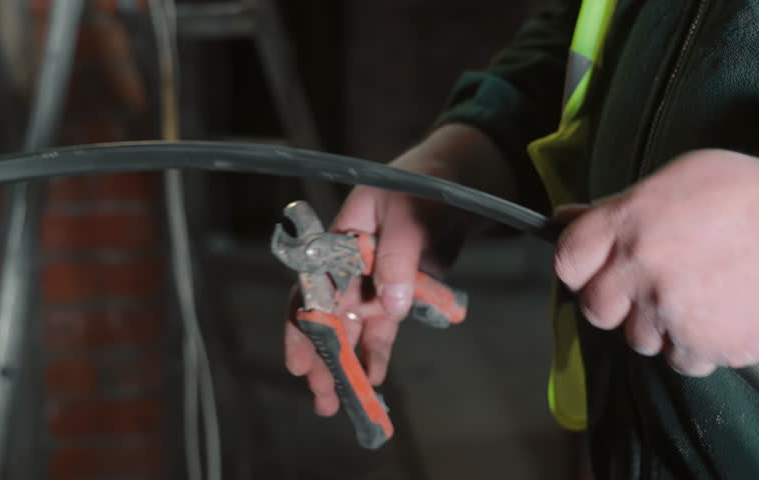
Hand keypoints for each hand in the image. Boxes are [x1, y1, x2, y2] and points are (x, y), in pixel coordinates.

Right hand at [284, 124, 514, 414]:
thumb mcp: (409, 216)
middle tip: (322, 397)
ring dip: (347, 363)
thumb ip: (397, 258)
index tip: (300, 362)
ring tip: (340, 403)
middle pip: (328, 316)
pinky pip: (383, 328)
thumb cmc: (426, 188)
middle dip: (322, 358)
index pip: (312, 288)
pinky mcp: (399, 292)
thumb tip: (391, 308)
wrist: (458, 185)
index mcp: (338, 241)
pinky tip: (374, 379)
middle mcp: (349, 265)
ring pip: (353, 328)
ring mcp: (373, 281)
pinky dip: (377, 352)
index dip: (304, 326)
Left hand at [554, 149, 758, 375]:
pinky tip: (714, 316)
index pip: (566, 259)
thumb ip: (618, 206)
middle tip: (645, 286)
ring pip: (636, 339)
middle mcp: (642, 269)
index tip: (589, 269)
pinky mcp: (702, 345)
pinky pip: (678, 360)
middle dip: (614, 302)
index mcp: (629, 223)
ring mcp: (670, 311)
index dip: (577, 266)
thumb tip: (570, 217)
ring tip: (692, 295)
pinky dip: (693, 345)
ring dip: (656, 325)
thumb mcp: (677, 178)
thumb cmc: (752, 197)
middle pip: (595, 308)